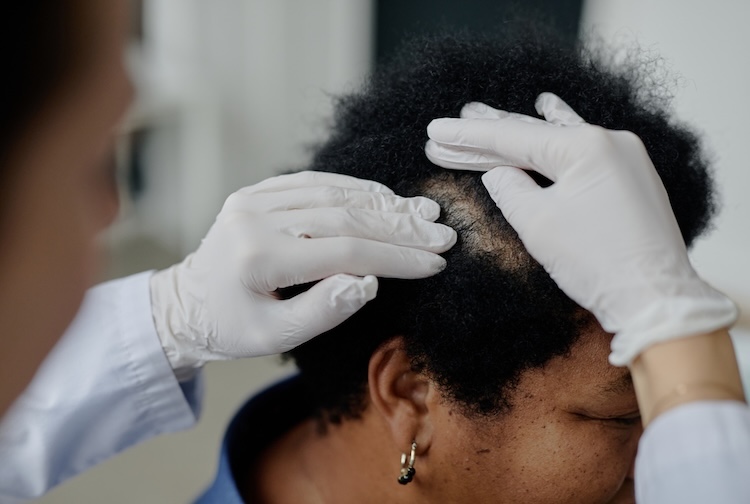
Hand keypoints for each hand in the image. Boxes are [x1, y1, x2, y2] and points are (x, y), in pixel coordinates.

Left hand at [150, 171, 456, 376]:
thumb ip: (323, 310)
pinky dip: (354, 189)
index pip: (344, 251)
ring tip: (423, 214)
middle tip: (442, 234)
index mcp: (257, 258)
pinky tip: (385, 198)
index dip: (395, 257)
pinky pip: (314, 182)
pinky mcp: (257, 191)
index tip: (435, 262)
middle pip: (343, 216)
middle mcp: (254, 218)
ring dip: (383, 203)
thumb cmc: (232, 328)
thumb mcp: (275, 337)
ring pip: (333, 193)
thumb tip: (369, 282)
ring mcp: (253, 199)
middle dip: (399, 227)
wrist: (186, 304)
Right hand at [425, 93, 736, 365]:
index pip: (514, 137)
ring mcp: (625, 157)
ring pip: (559, 141)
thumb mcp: (538, 224)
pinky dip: (559, 140)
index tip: (437, 130)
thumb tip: (498, 173)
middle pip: (536, 134)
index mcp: (586, 147)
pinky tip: (552, 110)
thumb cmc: (598, 263)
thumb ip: (510, 190)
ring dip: (523, 134)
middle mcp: (610, 141)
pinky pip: (582, 153)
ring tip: (489, 113)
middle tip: (456, 121)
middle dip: (491, 133)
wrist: (656, 297)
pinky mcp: (630, 177)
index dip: (470, 136)